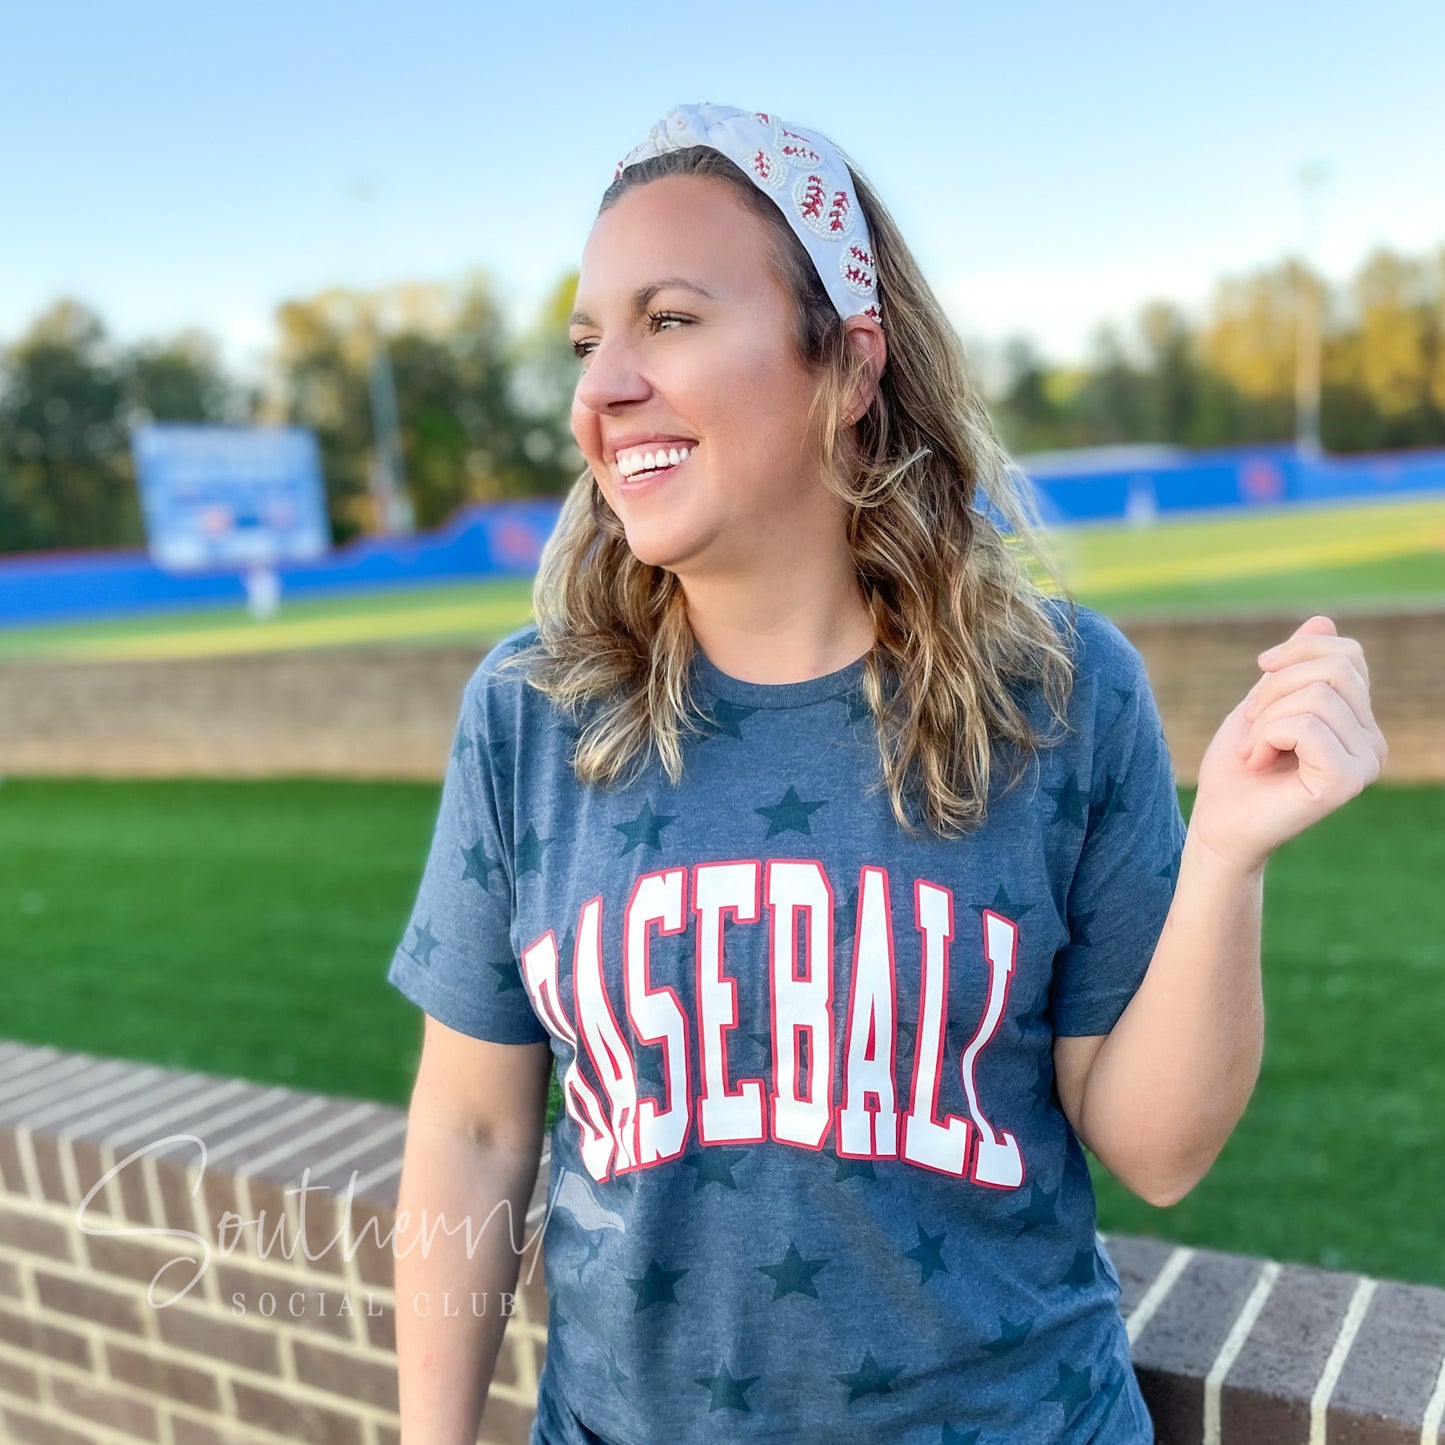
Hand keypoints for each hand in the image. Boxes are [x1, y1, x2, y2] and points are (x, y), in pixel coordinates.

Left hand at [1188, 615, 1387, 875]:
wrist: (1217, 824)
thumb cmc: (1237, 768)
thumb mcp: (1264, 702)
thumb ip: (1295, 667)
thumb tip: (1324, 620)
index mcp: (1359, 722)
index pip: (1347, 654)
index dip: (1295, 654)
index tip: (1260, 679)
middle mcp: (1373, 742)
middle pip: (1333, 669)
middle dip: (1274, 688)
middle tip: (1254, 727)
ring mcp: (1365, 763)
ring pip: (1316, 696)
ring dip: (1265, 719)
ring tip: (1256, 751)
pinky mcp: (1345, 781)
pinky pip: (1306, 725)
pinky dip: (1267, 736)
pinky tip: (1260, 763)